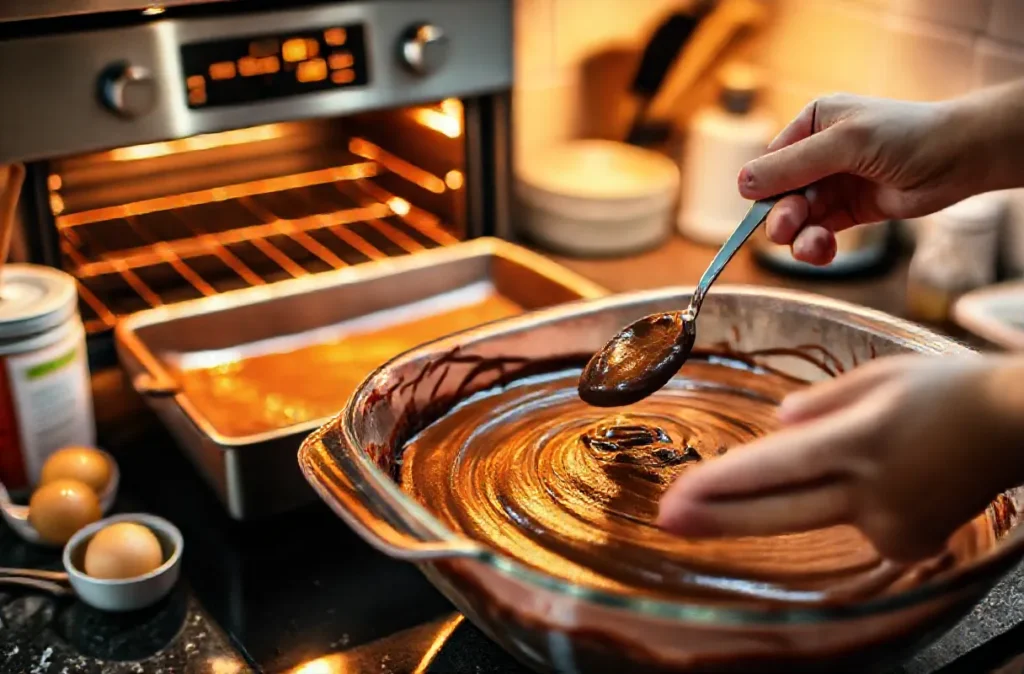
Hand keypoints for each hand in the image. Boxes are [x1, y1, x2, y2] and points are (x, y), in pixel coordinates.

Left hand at [657, 355, 1023, 561]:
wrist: (1016, 427)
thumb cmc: (946, 391)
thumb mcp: (879, 377)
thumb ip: (821, 404)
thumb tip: (779, 425)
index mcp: (860, 438)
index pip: (775, 467)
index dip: (721, 484)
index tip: (676, 496)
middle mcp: (872, 488)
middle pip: (778, 511)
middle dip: (716, 518)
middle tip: (668, 522)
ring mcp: (891, 522)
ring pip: (811, 516)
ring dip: (779, 502)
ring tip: (789, 471)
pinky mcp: (907, 543)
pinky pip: (852, 523)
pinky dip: (846, 501)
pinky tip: (879, 473)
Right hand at [740, 93, 983, 265]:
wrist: (960, 158)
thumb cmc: (906, 136)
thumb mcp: (844, 144)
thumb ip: (792, 166)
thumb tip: (741, 184)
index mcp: (813, 122)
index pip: (771, 161)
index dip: (764, 188)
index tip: (763, 209)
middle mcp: (819, 152)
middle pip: (780, 194)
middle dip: (782, 215)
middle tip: (787, 230)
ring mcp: (834, 183)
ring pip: (798, 217)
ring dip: (800, 236)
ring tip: (813, 247)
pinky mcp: (850, 210)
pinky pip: (819, 231)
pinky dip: (816, 245)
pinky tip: (824, 250)